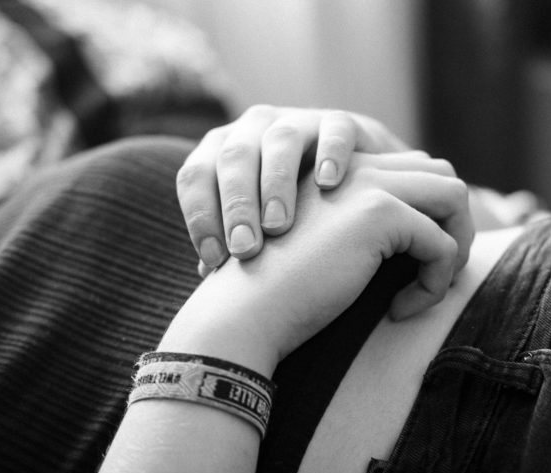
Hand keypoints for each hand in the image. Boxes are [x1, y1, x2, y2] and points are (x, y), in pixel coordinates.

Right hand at [167, 151, 473, 363]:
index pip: (414, 171)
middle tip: (434, 274)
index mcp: (342, 173)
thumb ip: (363, 235)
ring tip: (429, 286)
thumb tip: (420, 250)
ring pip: (455, 196)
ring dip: (456, 246)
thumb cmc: (279, 293)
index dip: (429, 216)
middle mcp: (358, 168)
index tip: (412, 267)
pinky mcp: (378, 213)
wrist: (245, 309)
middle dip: (454, 225)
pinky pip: (442, 245)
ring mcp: (369, 185)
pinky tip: (399, 310)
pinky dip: (435, 283)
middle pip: (442, 175)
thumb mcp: (328, 251)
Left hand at [176, 105, 409, 274]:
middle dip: (237, 205)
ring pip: (280, 140)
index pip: (197, 175)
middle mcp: (255, 128)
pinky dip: (331, 153)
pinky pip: (335, 130)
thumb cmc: (293, 204)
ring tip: (278, 225)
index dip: (200, 216)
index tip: (215, 260)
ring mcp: (298, 121)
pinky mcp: (342, 122)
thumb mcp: (258, 218)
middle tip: (245, 248)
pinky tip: (328, 184)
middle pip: (235, 156)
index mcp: (223, 150)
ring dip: (275, 183)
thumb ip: (234, 238)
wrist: (353, 175)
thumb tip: (208, 273)